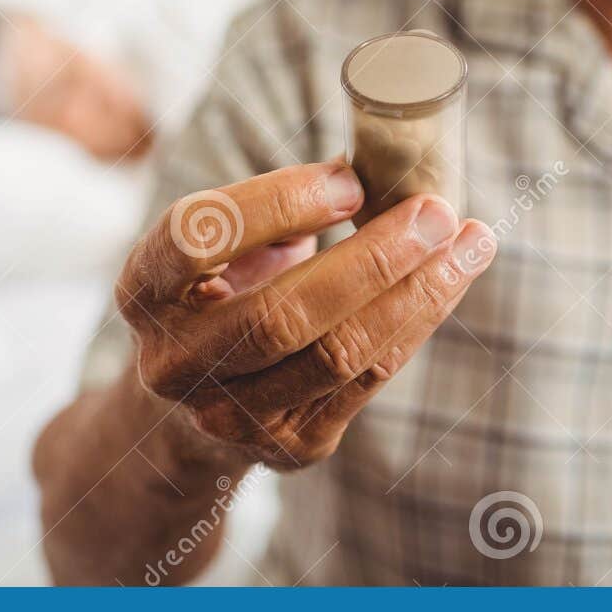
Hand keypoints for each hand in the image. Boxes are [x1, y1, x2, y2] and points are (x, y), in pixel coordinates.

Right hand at [116, 162, 495, 469]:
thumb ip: (275, 210)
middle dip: (372, 258)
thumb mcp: (221, 249)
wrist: (191, 410)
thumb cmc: (222, 295)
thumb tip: (373, 164)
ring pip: (336, 355)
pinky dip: (416, 323)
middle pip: (281, 313)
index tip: (349, 179)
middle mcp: (175, 362)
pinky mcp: (288, 447)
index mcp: (143, 291)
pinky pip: (367, 380)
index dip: (275, 205)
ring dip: (416, 294)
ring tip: (469, 241)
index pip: (195, 238)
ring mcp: (229, 416)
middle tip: (435, 210)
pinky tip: (451, 279)